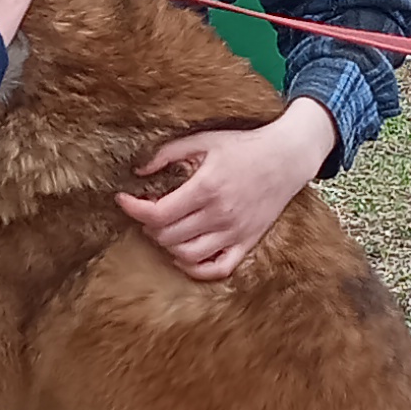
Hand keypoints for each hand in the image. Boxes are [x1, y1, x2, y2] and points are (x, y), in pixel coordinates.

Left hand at [120, 95, 336, 280]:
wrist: (287, 158)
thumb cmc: (244, 147)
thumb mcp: (204, 140)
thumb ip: (167, 154)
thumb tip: (138, 171)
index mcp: (206, 187)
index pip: (158, 213)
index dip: (133, 209)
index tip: (123, 199)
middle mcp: (220, 214)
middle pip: (168, 236)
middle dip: (148, 225)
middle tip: (148, 210)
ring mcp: (235, 232)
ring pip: (187, 255)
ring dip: (167, 245)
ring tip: (165, 229)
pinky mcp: (247, 243)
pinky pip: (217, 269)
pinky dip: (195, 268)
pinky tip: (185, 253)